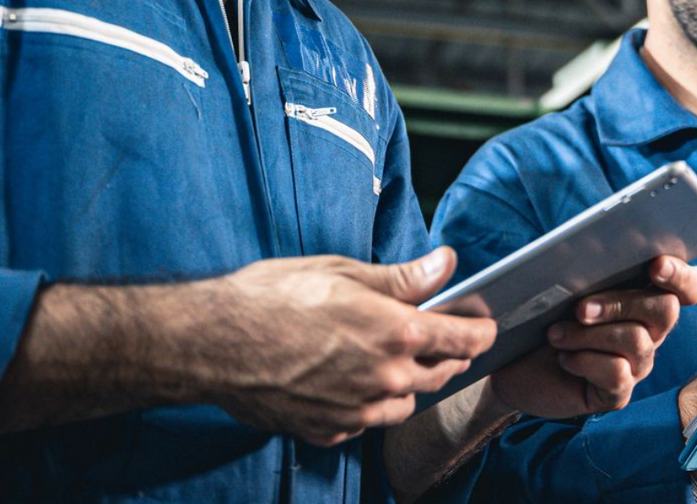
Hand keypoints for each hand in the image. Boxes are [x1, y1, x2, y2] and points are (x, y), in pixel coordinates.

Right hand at [192, 248, 496, 446]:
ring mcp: (358, 412)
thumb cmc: (272, 299)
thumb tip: (446, 264)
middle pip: (441, 373)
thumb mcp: (342, 272)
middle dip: (446, 353)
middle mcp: (385, 380)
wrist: (213, 344)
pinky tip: (346, 379)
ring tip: (385, 356)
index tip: (484, 325)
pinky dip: (367, 403)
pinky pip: (366, 421)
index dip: (481, 331)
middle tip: (435, 333)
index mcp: (396, 333)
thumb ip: (403, 278)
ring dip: (408, 383)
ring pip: (406, 404)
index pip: (464, 340)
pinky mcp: (330, 431)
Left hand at [487, 256, 696, 418]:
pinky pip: (617, 373)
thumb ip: (585, 267)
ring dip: (590, 334)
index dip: (680, 276)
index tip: (656, 265)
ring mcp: (636, 364)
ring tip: (556, 334)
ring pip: (637, 341)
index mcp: (642, 298)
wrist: (514, 364)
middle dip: (621, 303)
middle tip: (580, 308)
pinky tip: (564, 358)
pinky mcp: (617, 393)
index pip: (686, 288)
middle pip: (665, 310)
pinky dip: (585, 361)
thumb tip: (595, 245)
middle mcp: (649, 332)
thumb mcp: (562, 286)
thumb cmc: (542, 317)